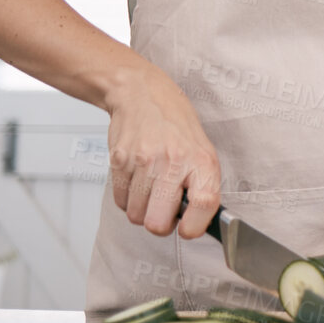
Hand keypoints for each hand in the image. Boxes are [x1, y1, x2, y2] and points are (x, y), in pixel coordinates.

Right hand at [105, 63, 221, 238]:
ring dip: (143, 210)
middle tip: (165, 211)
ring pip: (136, 216)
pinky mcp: (119, 161)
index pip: (204, 204)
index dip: (195, 226)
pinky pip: (120, 202)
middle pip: (158, 223)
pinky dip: (128, 199)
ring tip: (151, 190)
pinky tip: (137, 181)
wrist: (143, 94)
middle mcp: (173, 161)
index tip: (188, 228)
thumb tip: (199, 222)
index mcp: (201, 160)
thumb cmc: (176, 125)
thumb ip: (203, 186)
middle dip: (160, 224)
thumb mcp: (203, 151)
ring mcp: (143, 161)